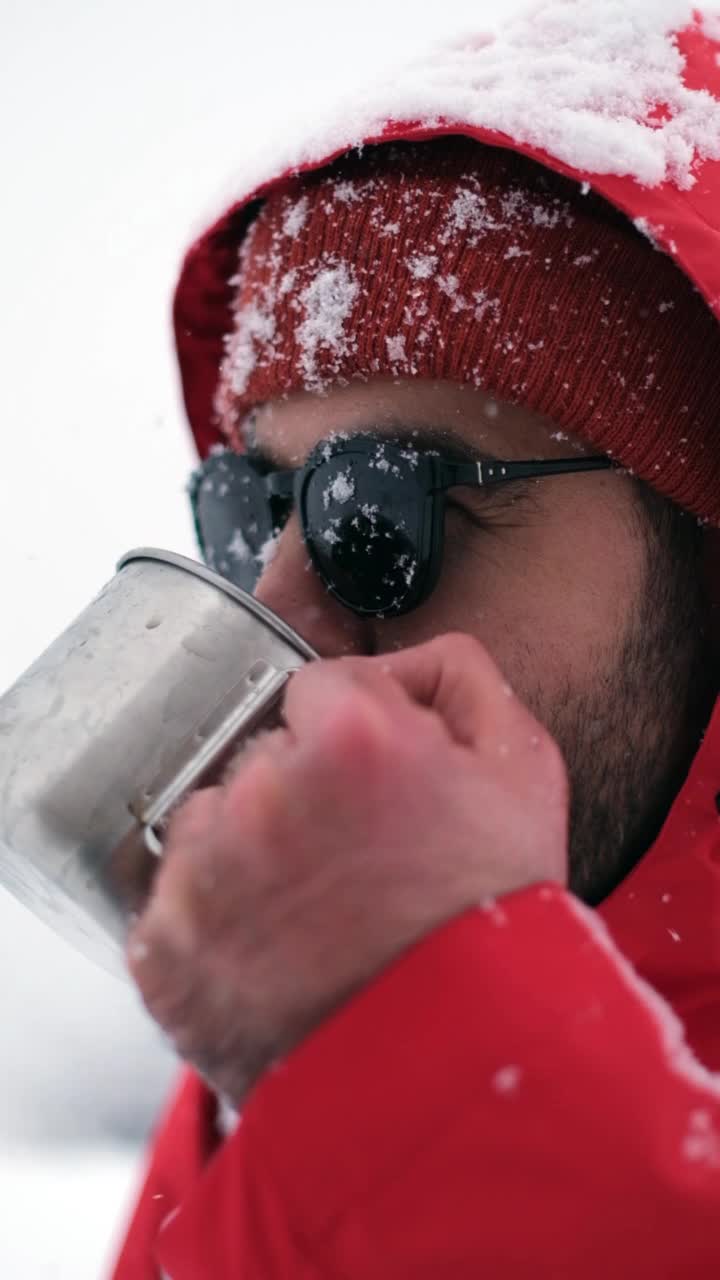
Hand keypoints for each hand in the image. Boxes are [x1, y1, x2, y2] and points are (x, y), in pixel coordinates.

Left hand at [127, 633, 567, 1103]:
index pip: (316, 684)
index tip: (377, 788)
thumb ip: (461, 675)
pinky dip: (215, 922)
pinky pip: (176, 901)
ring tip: (314, 914)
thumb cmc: (491, 922)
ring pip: (213, 824)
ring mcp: (202, 875)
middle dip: (301, 791)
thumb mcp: (523, 772)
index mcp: (348, 735)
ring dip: (250, 852)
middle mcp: (260, 791)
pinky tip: (275, 951)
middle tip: (355, 860)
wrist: (451, 1070)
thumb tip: (401, 657)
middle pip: (261, 754)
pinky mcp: (164, 950)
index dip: (356, 734)